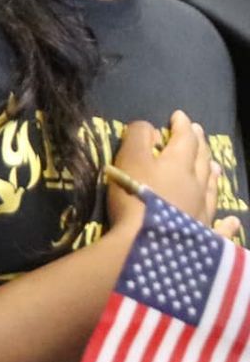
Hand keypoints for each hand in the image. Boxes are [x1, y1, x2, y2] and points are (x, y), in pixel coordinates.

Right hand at [107, 111, 218, 234]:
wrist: (149, 245)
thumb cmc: (135, 196)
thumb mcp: (129, 159)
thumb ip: (138, 138)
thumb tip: (149, 126)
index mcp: (179, 164)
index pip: (184, 139)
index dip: (181, 125)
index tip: (178, 115)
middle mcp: (197, 186)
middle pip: (202, 161)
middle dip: (199, 144)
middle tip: (198, 133)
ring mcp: (203, 213)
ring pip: (212, 189)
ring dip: (213, 174)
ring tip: (216, 166)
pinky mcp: (204, 238)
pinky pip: (220, 227)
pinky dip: (227, 223)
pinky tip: (232, 221)